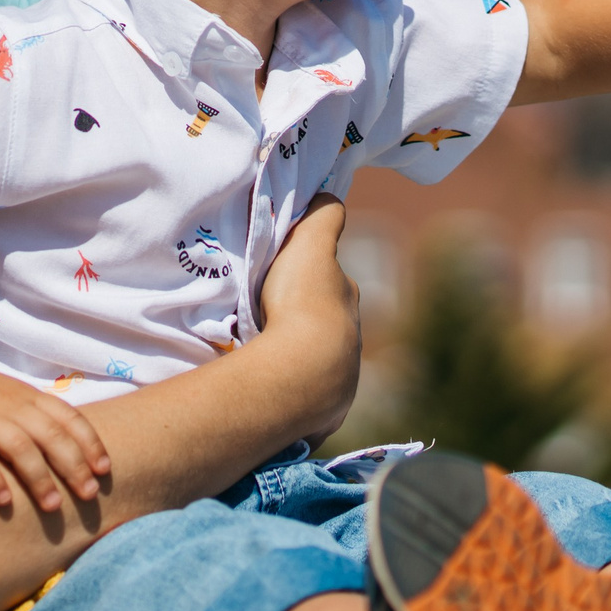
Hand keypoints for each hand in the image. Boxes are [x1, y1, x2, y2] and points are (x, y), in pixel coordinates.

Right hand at [0, 358, 111, 513]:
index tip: (105, 469)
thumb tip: (71, 450)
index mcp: (27, 398)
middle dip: (74, 466)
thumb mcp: (11, 395)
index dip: (90, 443)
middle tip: (89, 495)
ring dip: (39, 478)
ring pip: (19, 447)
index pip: (68, 418)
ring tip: (53, 506)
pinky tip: (4, 501)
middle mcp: (10, 407)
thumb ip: (36, 417)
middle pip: (50, 435)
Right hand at [253, 198, 361, 438]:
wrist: (302, 373)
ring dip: (292, 360)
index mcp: (346, 303)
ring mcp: (338, 384)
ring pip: (313, 365)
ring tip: (260, 356)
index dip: (309, 279)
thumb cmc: (303, 302)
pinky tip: (267, 390)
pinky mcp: (320, 417)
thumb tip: (330, 193)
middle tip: (265, 319)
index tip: (285, 283)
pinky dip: (287, 393)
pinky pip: (301, 400)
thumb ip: (322, 218)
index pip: (331, 285)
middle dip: (300, 323)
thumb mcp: (310, 245)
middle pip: (322, 327)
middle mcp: (351, 344)